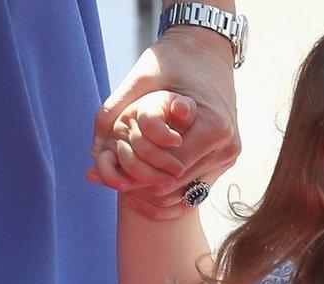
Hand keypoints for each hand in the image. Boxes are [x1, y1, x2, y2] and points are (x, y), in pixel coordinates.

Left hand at [87, 26, 239, 198]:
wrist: (207, 50)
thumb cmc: (174, 60)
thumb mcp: (143, 76)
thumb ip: (117, 108)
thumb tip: (94, 149)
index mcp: (213, 129)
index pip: (170, 170)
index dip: (139, 176)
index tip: (115, 174)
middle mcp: (227, 146)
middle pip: (179, 186)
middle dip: (145, 186)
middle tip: (115, 182)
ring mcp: (230, 154)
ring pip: (188, 193)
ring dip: (157, 191)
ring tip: (127, 184)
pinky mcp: (227, 157)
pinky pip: (197, 187)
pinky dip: (172, 191)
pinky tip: (146, 186)